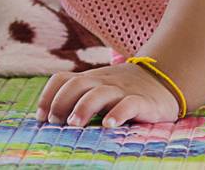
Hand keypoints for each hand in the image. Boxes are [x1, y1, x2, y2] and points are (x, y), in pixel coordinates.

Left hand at [35, 63, 182, 128]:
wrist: (165, 81)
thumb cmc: (124, 92)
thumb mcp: (100, 91)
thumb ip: (78, 100)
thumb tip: (48, 122)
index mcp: (90, 80)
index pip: (62, 79)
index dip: (47, 96)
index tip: (40, 118)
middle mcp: (103, 82)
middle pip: (77, 84)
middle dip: (61, 101)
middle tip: (55, 122)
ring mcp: (123, 90)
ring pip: (100, 93)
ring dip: (84, 107)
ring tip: (75, 123)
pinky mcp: (142, 102)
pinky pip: (129, 104)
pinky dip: (118, 113)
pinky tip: (109, 125)